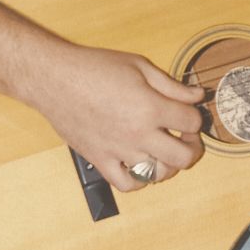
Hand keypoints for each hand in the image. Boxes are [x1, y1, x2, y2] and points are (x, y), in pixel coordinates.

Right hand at [30, 42, 207, 187]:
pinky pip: (127, 184)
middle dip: (191, 147)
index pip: (191, 121)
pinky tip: (141, 166)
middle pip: (183, 156)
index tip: (188, 113)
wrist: (54, 79)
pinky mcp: (101, 160)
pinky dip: (140, 180)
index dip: (195, 117)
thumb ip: (171, 85)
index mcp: (150, 107)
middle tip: (185, 138)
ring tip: (164, 152)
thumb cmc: (93, 68)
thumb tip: (196, 95)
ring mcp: (119, 150)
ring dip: (169, 165)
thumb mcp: (138, 66)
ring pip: (159, 174)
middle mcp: (138, 133)